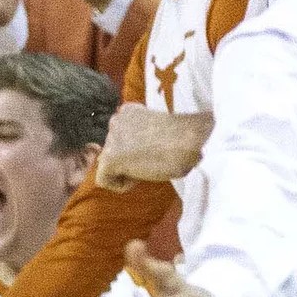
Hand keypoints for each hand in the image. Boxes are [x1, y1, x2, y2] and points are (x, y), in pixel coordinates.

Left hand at [95, 104, 210, 190]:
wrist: (192, 141)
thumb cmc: (187, 139)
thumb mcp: (160, 132)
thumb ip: (141, 138)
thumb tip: (124, 156)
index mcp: (127, 111)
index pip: (120, 137)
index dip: (136, 149)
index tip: (155, 150)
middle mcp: (114, 121)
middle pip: (113, 150)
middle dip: (129, 160)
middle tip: (155, 160)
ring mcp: (110, 139)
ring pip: (109, 165)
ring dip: (128, 171)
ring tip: (151, 166)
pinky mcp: (110, 158)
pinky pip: (104, 180)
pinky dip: (121, 185)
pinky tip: (141, 176)